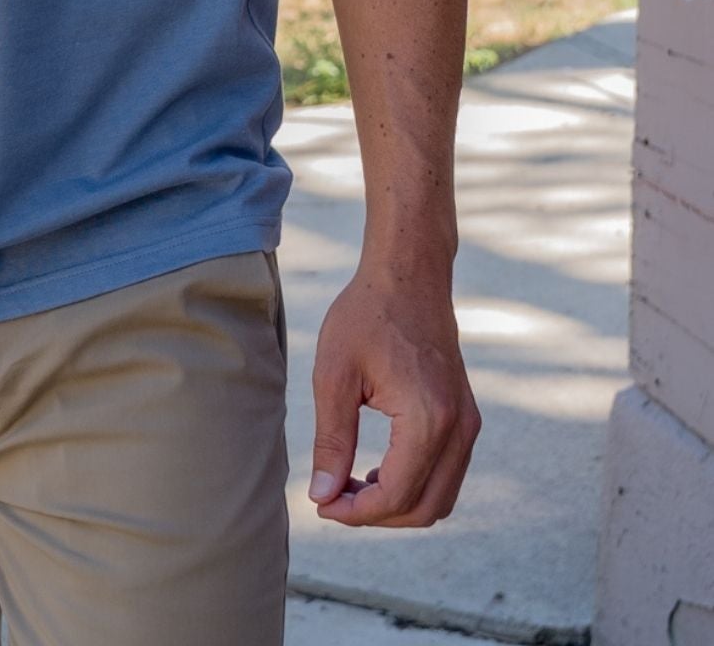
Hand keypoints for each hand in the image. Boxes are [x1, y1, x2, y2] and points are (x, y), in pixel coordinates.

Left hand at [307, 258, 481, 526]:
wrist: (409, 273)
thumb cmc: (366, 314)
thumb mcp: (335, 374)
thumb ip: (332, 439)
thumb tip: (323, 495)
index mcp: (428, 418)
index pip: (397, 495)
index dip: (356, 513)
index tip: (321, 504)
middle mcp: (458, 428)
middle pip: (424, 508)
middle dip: (377, 516)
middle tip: (333, 499)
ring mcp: (468, 423)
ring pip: (440, 497)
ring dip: (398, 504)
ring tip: (351, 484)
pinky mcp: (466, 415)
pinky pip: (447, 473)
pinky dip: (415, 484)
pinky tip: (376, 467)